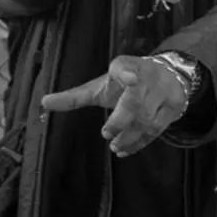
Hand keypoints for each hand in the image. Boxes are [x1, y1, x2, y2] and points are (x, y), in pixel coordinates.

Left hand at [40, 54, 186, 156]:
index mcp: (125, 66)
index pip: (124, 66)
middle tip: (106, 134)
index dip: (126, 71)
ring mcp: (163, 91)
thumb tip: (42, 102)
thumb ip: (74, 97)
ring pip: (146, 118)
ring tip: (114, 146)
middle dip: (121, 119)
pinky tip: (125, 150)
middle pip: (135, 100)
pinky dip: (141, 142)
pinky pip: (158, 129)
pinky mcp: (174, 107)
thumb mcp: (100, 87)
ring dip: (129, 136)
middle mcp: (146, 76)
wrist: (167, 76)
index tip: (129, 77)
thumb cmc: (124, 84)